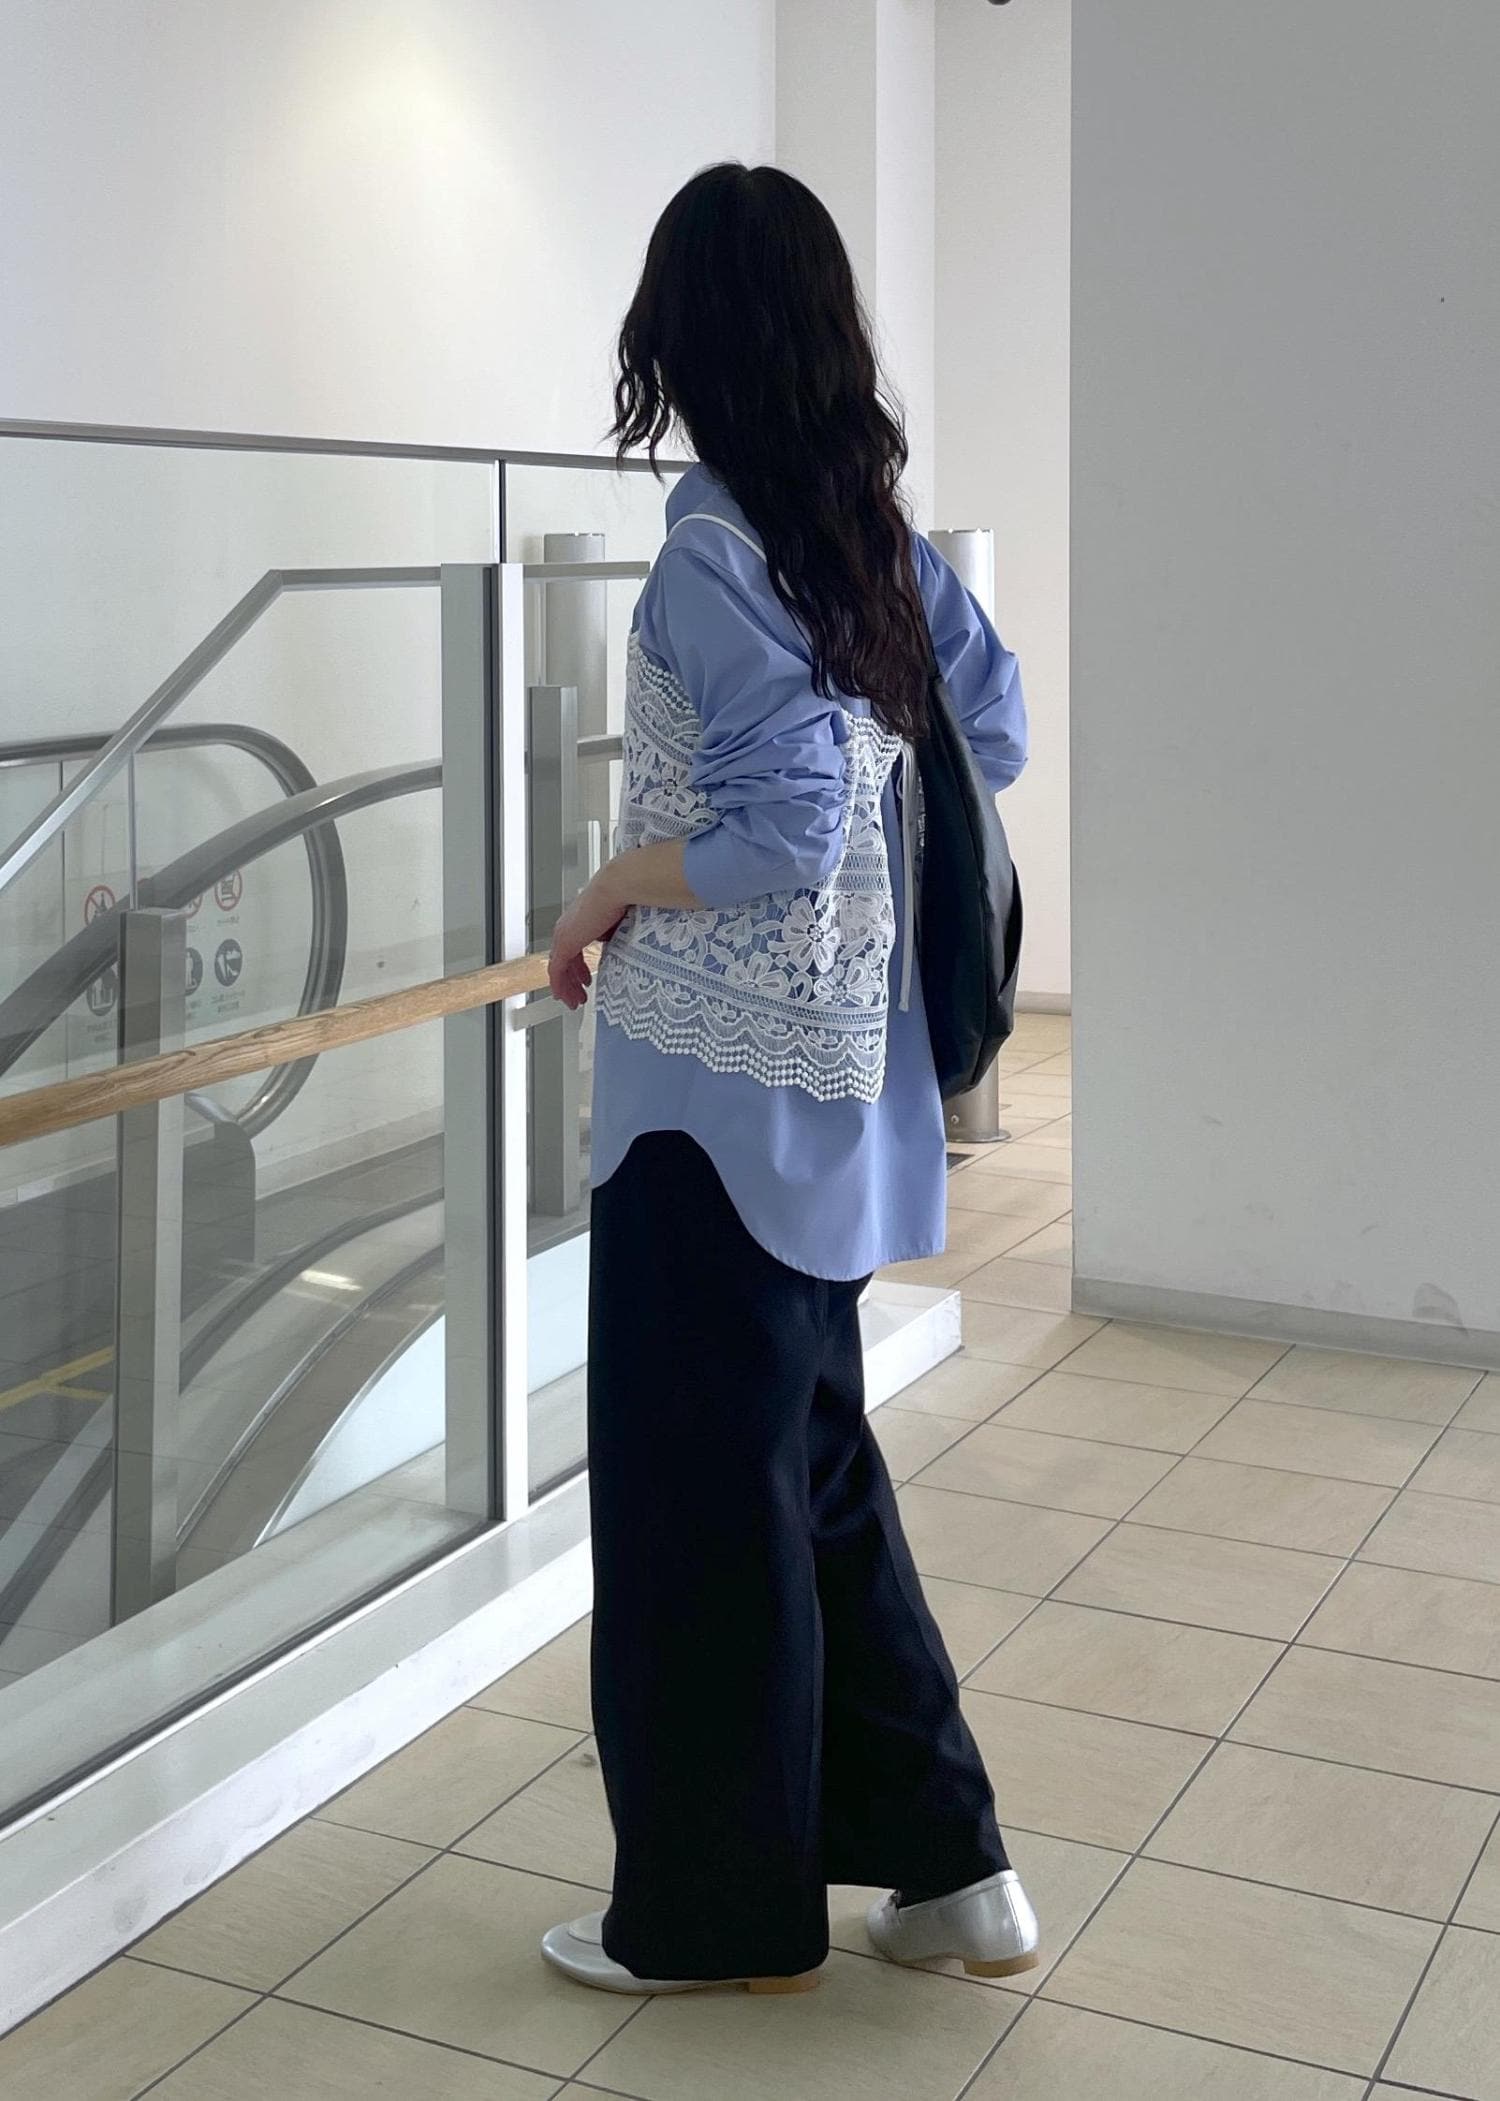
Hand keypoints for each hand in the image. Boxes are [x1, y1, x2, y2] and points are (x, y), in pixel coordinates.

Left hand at [548, 876, 626, 1009]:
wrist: (618, 887)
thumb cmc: (623, 898)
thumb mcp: (619, 924)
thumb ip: (614, 938)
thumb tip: (620, 948)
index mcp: (579, 921)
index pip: (572, 949)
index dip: (577, 967)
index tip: (583, 979)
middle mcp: (567, 927)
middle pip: (563, 960)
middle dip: (571, 980)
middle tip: (577, 993)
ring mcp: (564, 936)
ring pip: (559, 968)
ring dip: (567, 987)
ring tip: (574, 1001)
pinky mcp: (565, 944)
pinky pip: (557, 971)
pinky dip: (560, 986)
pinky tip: (565, 997)